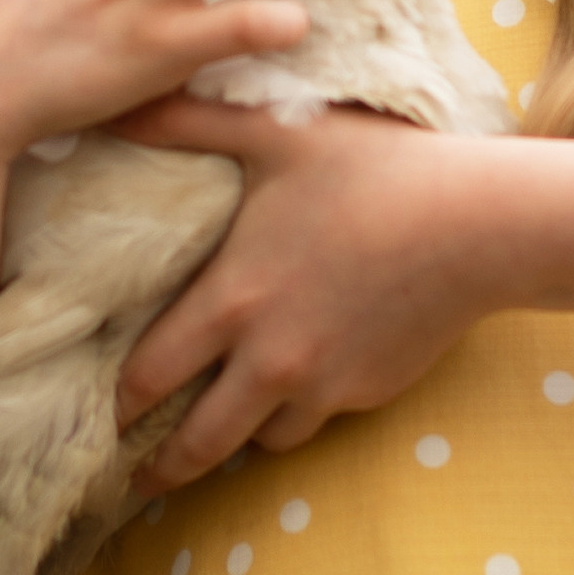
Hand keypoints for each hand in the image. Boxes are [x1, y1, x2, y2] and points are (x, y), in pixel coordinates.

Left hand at [113, 99, 503, 486]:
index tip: (96, 415)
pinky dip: (291, 415)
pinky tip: (288, 390)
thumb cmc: (372, 168)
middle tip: (129, 473)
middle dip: (156, 464)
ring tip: (209, 434)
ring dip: (230, 438)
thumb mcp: (275, 131)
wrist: (476, 223)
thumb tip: (118, 101)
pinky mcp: (365, 396)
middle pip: (193, 443)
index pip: (148, 376)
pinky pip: (312, 422)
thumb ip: (188, 121)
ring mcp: (320, 386)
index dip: (117, 401)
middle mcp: (268, 360)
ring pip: (255, 442)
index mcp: (233, 300)